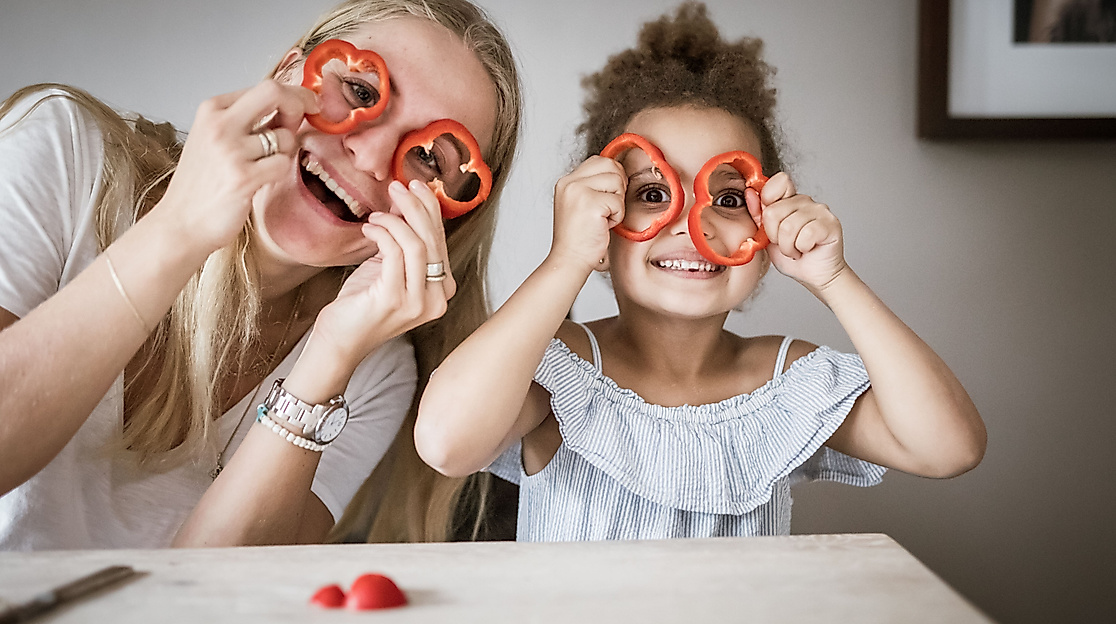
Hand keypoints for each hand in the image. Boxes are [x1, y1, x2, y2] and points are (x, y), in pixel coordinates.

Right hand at [152, 80, 318, 255]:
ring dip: (286, 151)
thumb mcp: (215, 139)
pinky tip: (262, 179)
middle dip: (300, 103)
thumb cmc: (202, 184)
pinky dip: (279, 171)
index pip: (265, 86)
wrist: (180, 223)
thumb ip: (247, 120)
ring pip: (285, 136)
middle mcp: (219, 124)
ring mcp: (230, 150)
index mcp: (211, 109)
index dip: (292, 96)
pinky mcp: (243, 177)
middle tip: (308, 118)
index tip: (306, 105)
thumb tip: (290, 105)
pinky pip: (282, 164)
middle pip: (274, 92)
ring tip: (266, 164)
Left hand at [310, 180, 455, 366]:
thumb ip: (406, 245)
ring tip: (378, 212)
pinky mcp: (394, 299)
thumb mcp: (391, 269)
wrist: (340, 341)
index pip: (441, 241)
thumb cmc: (363, 305)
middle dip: (416, 206)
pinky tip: (369, 226)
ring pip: (417, 244)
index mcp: (441, 290)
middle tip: (399, 186)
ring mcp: (417, 302)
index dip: (430, 210)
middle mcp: (436, 299)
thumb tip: (407, 205)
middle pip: (433, 240)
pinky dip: (382, 232)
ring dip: (396, 219)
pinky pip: (394, 253)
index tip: (415, 186)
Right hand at [550, 155, 625, 272]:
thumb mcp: (579, 204)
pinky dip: (617, 216)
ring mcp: (578, 191)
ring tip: (603, 218)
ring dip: (618, 202)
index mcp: (567, 181)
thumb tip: (618, 172)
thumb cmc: (578, 238)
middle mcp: (570, 182)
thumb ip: (593, 185)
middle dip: (618, 187)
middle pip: (611, 166)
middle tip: (607, 208)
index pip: (599, 160)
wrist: (570, 260)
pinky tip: (603, 225)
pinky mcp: (590, 204)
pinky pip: (619, 201)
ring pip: (617, 181)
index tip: (609, 196)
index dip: (612, 176)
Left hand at [758, 173, 848, 292]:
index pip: (778, 182)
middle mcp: (806, 201)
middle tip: (785, 243)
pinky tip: (807, 249)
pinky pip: (805, 235)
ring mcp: (820, 210)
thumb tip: (750, 194)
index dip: (768, 201)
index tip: (770, 222)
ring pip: (788, 227)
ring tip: (796, 249)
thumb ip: (758, 215)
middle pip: (773, 212)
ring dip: (788, 246)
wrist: (814, 275)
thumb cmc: (793, 256)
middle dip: (774, 236)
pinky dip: (801, 248)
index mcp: (790, 200)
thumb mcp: (767, 236)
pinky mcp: (830, 224)